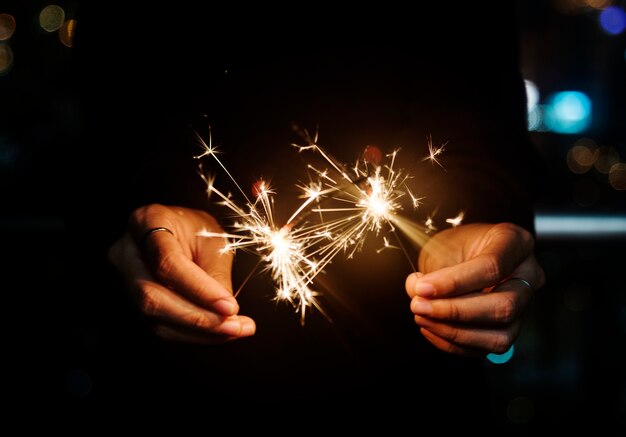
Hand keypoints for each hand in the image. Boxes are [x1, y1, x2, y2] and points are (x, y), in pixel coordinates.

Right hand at [108, 204, 255, 343]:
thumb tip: (225, 314)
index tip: (229, 307)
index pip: (166, 262)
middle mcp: (126, 252)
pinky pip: (162, 325)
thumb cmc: (196, 229)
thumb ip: (215, 275)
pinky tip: (221, 331)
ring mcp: (125, 279)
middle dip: (198, 318)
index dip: (198, 289)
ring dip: (200, 331)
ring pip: (155, 319)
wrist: (178, 229)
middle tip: (236, 326)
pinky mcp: (134, 302)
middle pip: (152, 297)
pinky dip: (194, 333)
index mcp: (147, 221)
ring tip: (236, 329)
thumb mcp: (212, 241)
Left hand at [405, 222, 544, 355]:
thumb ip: (431, 270)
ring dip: (454, 332)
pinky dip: (454, 344)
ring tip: (423, 317)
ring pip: (501, 335)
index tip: (423, 287)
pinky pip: (488, 348)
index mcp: (515, 242)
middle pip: (503, 306)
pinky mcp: (510, 329)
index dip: (454, 282)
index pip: (492, 266)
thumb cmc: (458, 246)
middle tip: (419, 305)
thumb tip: (417, 293)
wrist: (465, 255)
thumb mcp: (441, 246)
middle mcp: (528, 275)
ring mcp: (524, 306)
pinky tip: (431, 328)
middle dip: (455, 311)